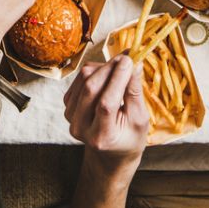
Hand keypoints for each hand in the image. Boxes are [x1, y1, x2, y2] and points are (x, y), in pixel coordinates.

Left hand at [63, 55, 148, 175]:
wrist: (110, 150)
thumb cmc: (129, 136)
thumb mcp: (139, 119)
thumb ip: (135, 92)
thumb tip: (135, 63)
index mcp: (101, 137)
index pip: (106, 104)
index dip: (117, 79)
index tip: (129, 60)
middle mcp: (80, 128)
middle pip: (91, 88)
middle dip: (110, 68)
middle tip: (127, 57)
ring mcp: (71, 116)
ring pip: (83, 79)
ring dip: (104, 68)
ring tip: (121, 69)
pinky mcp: (68, 105)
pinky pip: (79, 78)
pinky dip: (95, 71)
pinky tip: (108, 76)